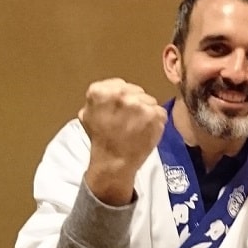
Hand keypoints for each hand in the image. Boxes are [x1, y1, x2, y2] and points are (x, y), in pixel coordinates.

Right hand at [78, 78, 166, 204]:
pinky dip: (156, 121)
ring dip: (146, 112)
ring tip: (136, 127)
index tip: (121, 109)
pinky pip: (159, 112)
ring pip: (149, 101)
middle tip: (128, 120)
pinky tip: (146, 131)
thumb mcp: (88, 113)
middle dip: (135, 103)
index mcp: (101, 91)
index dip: (122, 97)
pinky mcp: (155, 114)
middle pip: (137, 91)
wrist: (114, 162)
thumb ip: (99, 98)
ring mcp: (139, 104)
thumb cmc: (101, 140)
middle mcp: (120, 94)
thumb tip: (109, 90)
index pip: (120, 84)